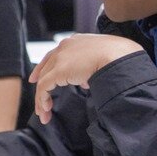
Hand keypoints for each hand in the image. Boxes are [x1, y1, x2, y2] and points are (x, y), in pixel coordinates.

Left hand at [29, 33, 143, 122]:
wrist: (119, 56)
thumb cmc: (119, 58)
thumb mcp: (103, 60)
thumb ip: (91, 70)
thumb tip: (85, 82)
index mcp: (76, 42)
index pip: (55, 55)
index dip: (44, 67)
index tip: (36, 78)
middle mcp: (65, 47)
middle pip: (46, 67)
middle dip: (41, 85)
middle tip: (41, 101)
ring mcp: (60, 58)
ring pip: (43, 80)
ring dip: (42, 98)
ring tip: (44, 113)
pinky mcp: (58, 71)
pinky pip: (44, 87)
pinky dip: (43, 99)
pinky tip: (46, 110)